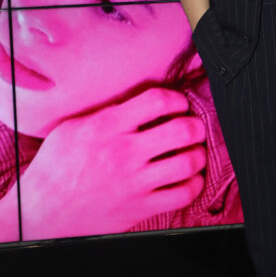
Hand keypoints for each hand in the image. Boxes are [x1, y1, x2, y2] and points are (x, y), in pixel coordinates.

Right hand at [19, 88, 206, 238]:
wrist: (39, 214)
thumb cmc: (56, 167)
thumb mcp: (73, 127)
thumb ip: (108, 112)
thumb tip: (141, 101)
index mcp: (107, 127)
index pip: (158, 101)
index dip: (177, 99)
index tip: (178, 104)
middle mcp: (124, 153)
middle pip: (183, 130)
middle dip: (196, 124)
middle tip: (193, 126)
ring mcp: (135, 183)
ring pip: (188, 162)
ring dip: (199, 153)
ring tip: (194, 150)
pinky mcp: (140, 208)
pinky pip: (183, 194)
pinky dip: (195, 183)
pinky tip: (190, 176)